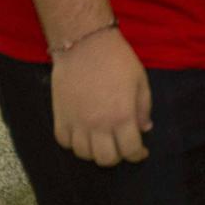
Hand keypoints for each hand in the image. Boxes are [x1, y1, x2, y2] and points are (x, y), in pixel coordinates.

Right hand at [51, 27, 151, 166]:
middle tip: (120, 146)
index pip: (130, 150)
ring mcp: (76, 122)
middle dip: (117, 156)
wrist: (85, 44)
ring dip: (95, 151)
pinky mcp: (60, 117)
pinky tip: (82, 134)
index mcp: (122, 116)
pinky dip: (73, 143)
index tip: (140, 152)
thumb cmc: (117, 59)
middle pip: (106, 159)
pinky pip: (64, 142)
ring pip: (84, 154)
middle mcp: (98, 124)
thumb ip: (144, 108)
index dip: (138, 155)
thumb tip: (145, 128)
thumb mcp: (140, 81)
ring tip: (101, 140)